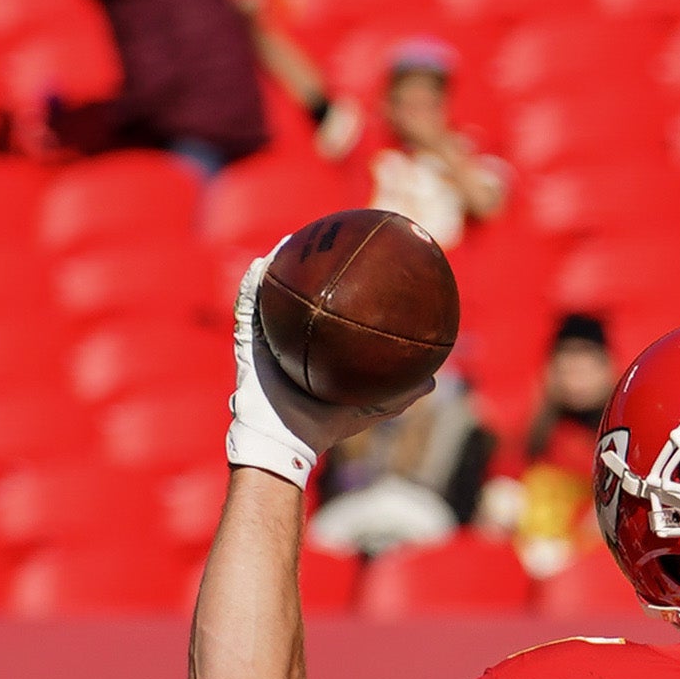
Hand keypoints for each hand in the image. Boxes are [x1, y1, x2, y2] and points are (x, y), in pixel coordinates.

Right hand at [228, 250, 417, 486]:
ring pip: (270, 292)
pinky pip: (246, 308)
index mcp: (316, 346)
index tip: (356, 261)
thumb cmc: (327, 426)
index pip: (329, 310)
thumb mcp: (371, 406)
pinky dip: (250, 285)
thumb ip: (399, 392)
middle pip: (300, 295)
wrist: (289, 440)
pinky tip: (259, 265)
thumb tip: (433, 380)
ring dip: (276, 265)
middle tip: (324, 238)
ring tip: (289, 241)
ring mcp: (266, 337)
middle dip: (308, 266)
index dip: (339, 286)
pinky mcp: (246, 342)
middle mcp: (291, 336)